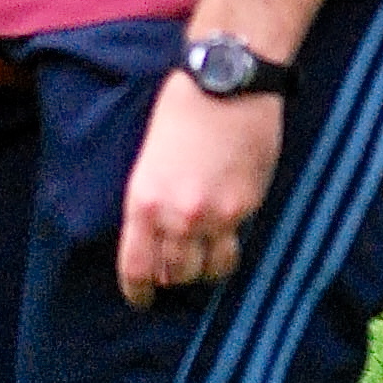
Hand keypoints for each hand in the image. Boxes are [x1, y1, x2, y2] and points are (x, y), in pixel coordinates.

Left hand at [118, 74, 284, 309]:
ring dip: (205, 269)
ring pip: (210, 269)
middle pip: (175, 274)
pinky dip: (230, 246)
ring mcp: (215, 214)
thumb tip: (163, 236)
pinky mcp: (246, 206)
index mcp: (143, 201)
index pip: (136, 266)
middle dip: (174, 277)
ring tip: (205, 258)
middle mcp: (177, 215)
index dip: (138, 291)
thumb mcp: (151, 160)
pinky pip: (236, 244)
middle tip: (177, 273)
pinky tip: (228, 235)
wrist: (227, 84)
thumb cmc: (184, 110)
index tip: (142, 298)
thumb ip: (154, 202)